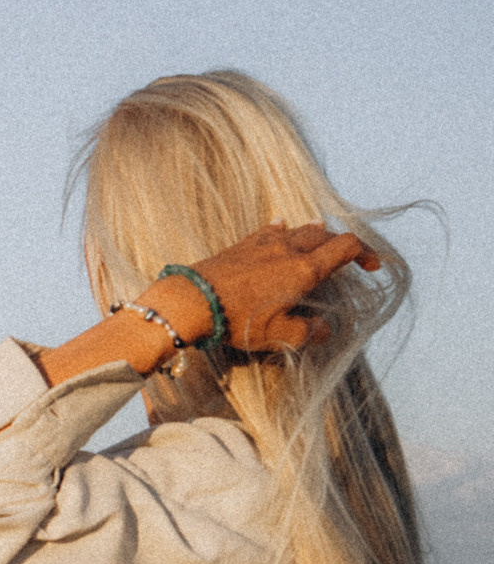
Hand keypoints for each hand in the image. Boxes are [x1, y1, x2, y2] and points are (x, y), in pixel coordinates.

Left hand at [151, 221, 381, 350]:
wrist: (190, 301)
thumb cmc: (238, 319)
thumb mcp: (280, 335)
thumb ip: (309, 332)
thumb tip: (325, 329)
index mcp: (304, 268)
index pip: (345, 247)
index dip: (366, 253)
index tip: (373, 265)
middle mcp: (287, 249)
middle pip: (324, 234)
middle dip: (340, 243)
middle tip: (347, 257)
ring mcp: (261, 244)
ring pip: (296, 230)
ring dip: (313, 233)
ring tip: (320, 236)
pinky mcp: (239, 246)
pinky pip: (268, 231)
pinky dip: (282, 229)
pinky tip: (280, 228)